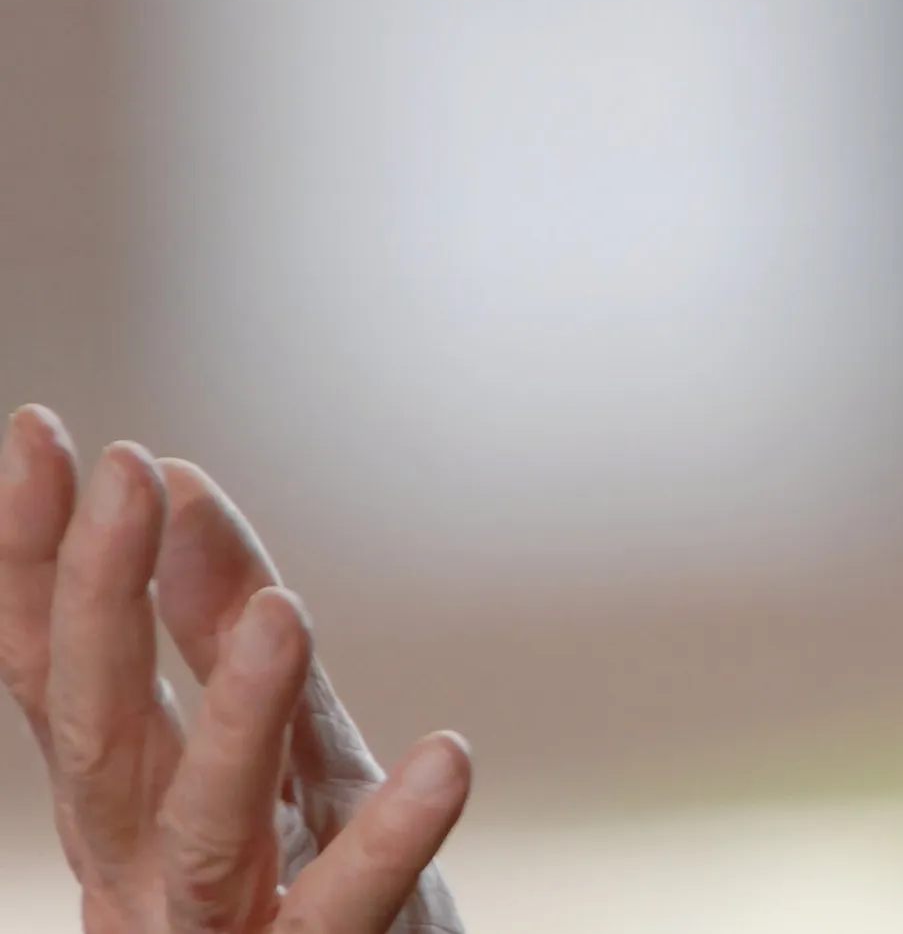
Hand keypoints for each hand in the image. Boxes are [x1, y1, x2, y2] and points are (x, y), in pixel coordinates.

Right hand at [0, 407, 469, 932]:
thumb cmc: (307, 893)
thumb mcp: (280, 744)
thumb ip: (226, 633)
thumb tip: (180, 476)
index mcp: (129, 806)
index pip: (60, 671)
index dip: (35, 561)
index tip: (38, 431)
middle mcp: (145, 871)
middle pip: (104, 735)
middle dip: (104, 604)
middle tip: (128, 471)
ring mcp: (219, 931)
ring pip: (206, 831)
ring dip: (239, 721)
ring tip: (285, 612)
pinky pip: (343, 913)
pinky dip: (392, 842)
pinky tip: (448, 759)